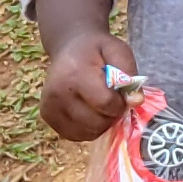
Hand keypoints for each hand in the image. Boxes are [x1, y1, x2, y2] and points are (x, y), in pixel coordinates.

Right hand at [41, 27, 133, 143]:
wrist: (69, 47)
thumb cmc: (97, 50)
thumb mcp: (118, 50)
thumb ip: (129, 73)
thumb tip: (136, 101)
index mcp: (74, 75)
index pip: (105, 103)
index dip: (121, 103)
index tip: (123, 95)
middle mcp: (57, 93)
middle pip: (95, 123)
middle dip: (111, 115)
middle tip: (112, 100)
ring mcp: (49, 107)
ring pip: (86, 133)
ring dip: (101, 124)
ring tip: (100, 105)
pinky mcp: (47, 116)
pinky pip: (75, 135)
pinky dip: (88, 128)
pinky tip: (89, 111)